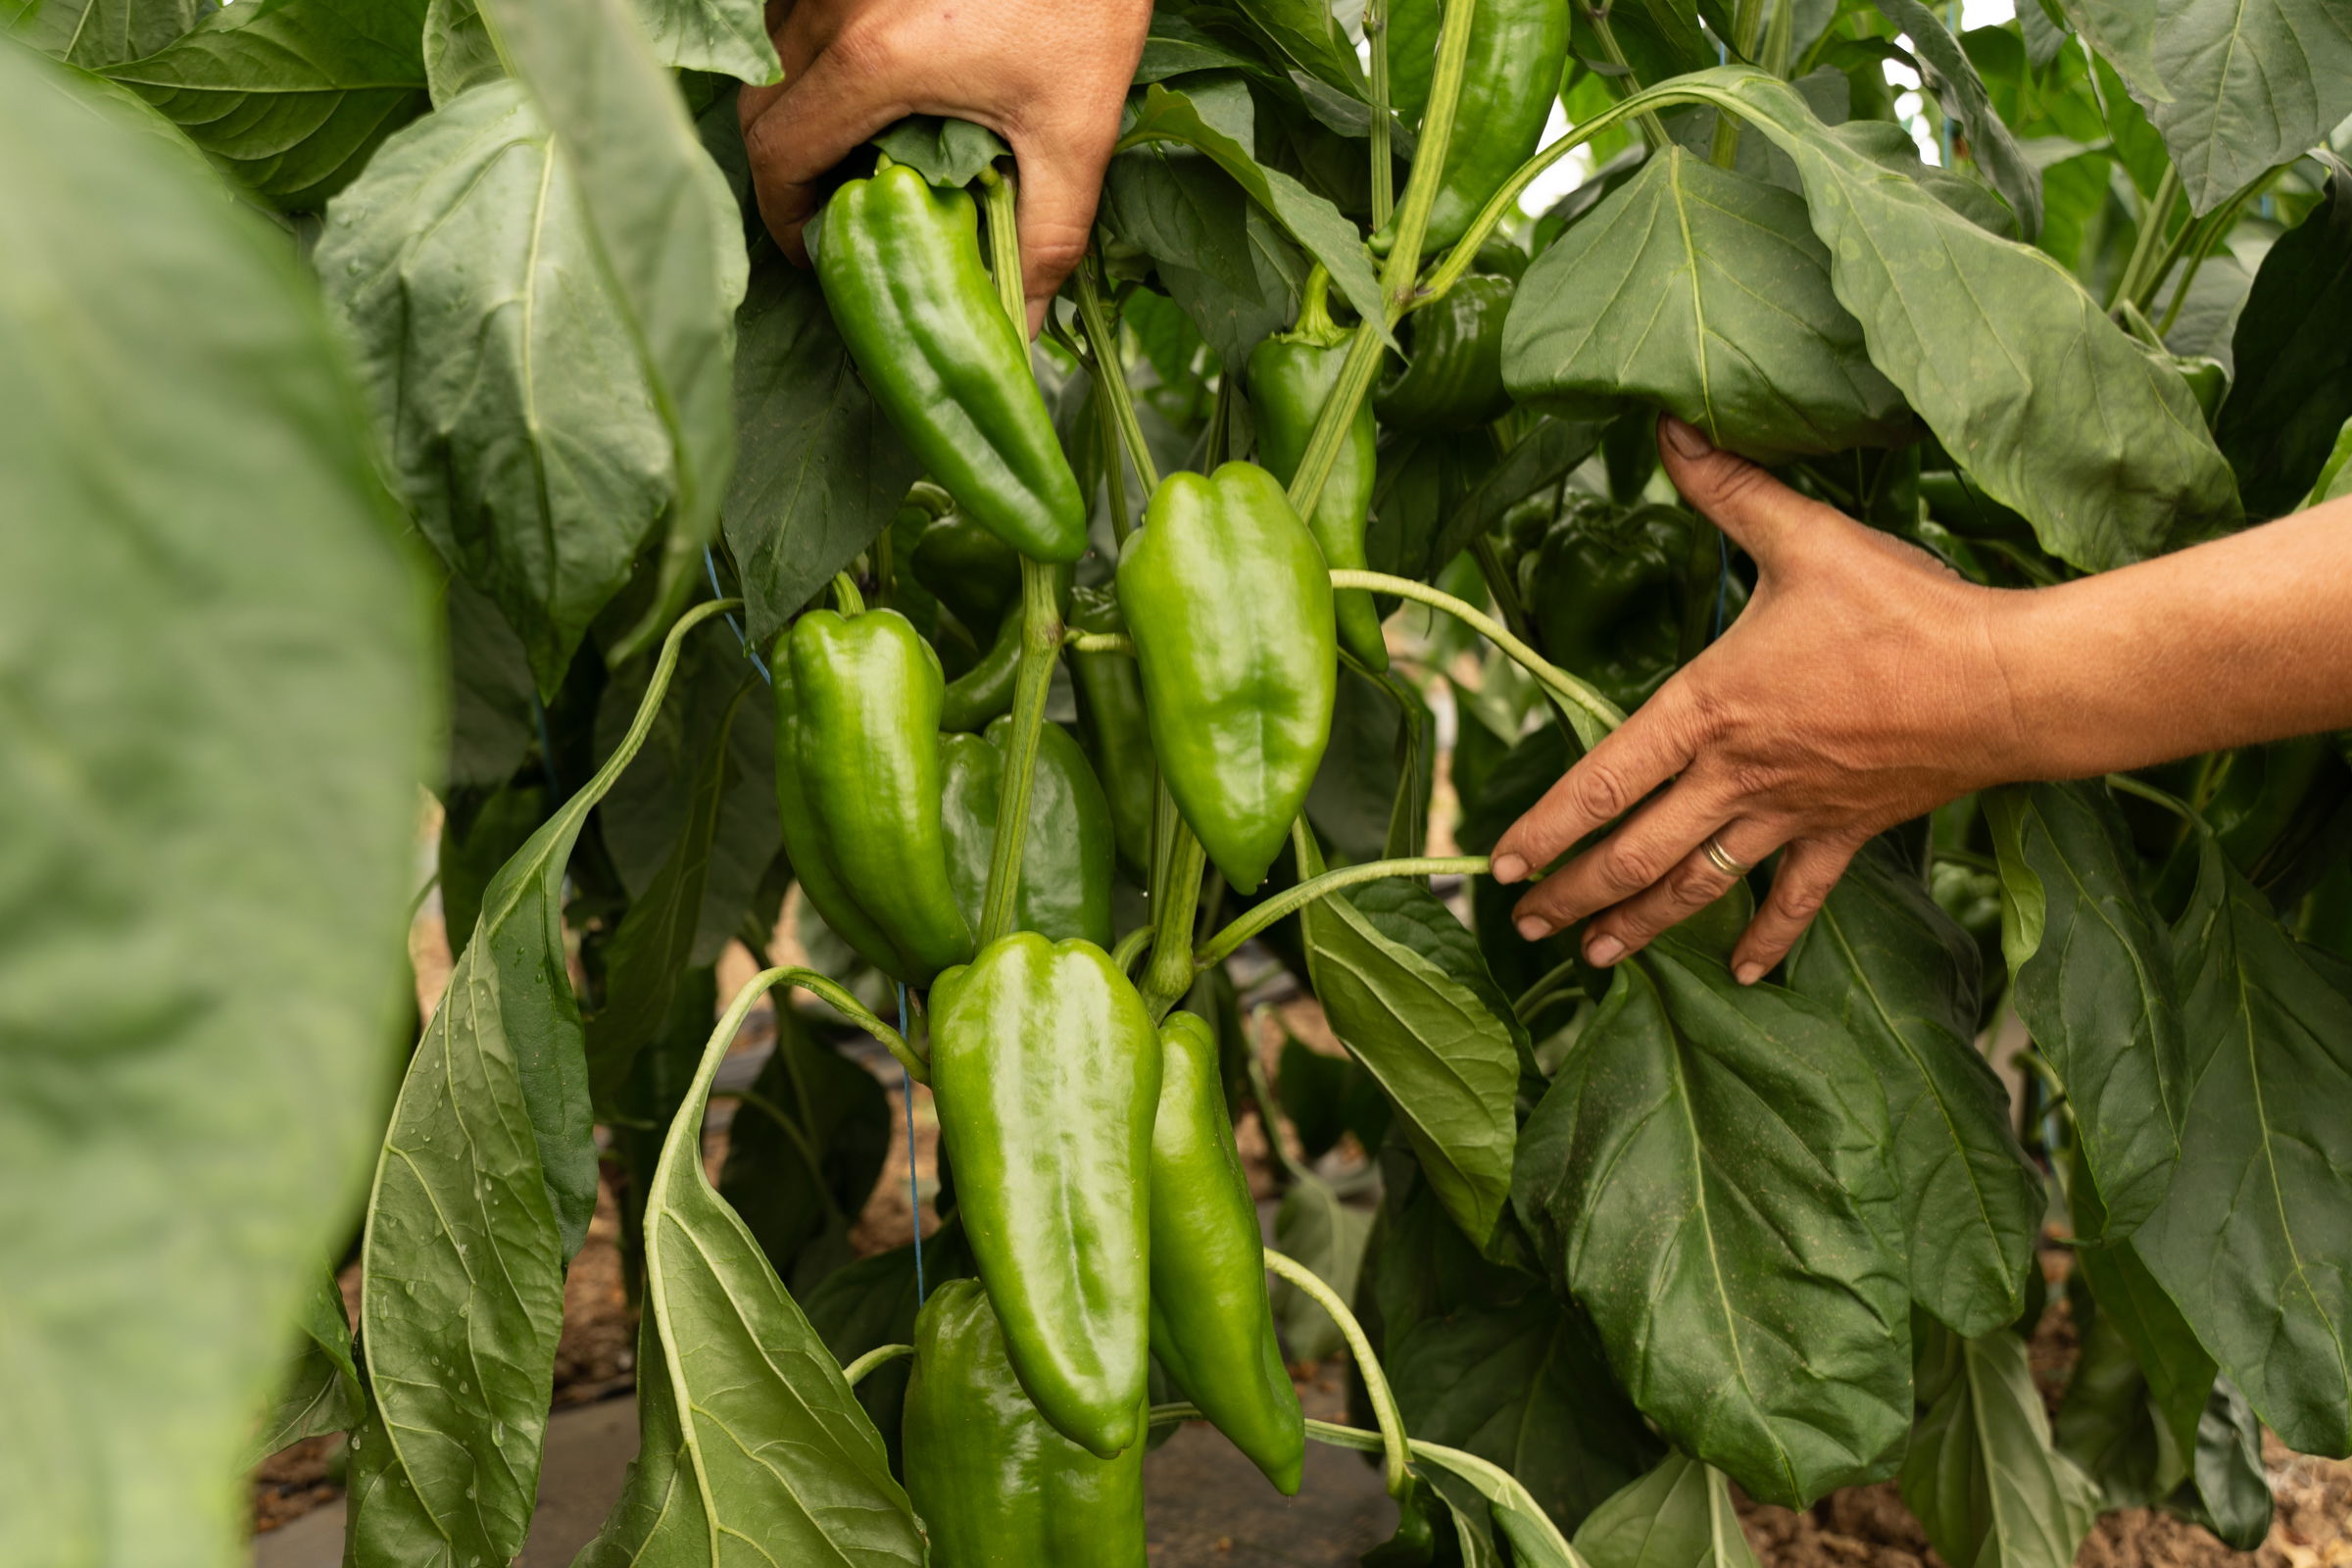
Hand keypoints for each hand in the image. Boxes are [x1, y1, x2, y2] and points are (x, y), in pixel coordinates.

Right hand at [739, 0, 1153, 334]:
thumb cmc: (1083, 7)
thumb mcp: (1076, 131)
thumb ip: (1047, 236)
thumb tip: (1026, 324)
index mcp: (874, 63)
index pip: (778, 157)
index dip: (783, 217)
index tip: (816, 250)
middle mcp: (832, 7)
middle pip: (762, 107)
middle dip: (789, 168)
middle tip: (841, 206)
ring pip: (773, 54)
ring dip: (802, 104)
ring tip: (864, 145)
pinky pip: (799, 11)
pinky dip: (817, 53)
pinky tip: (874, 79)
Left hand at [1489, 416, 2033, 983]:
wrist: (2007, 683)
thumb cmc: (1904, 610)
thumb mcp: (1806, 536)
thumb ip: (1729, 486)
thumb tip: (1669, 423)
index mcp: (1710, 708)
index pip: (1604, 780)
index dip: (1546, 827)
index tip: (1498, 864)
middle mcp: (1739, 775)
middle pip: (1637, 852)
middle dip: (1573, 893)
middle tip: (1522, 926)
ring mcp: (1793, 814)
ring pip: (1700, 886)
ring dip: (1643, 924)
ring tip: (1594, 957)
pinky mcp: (1849, 833)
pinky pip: (1799, 900)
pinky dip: (1769, 938)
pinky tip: (1746, 978)